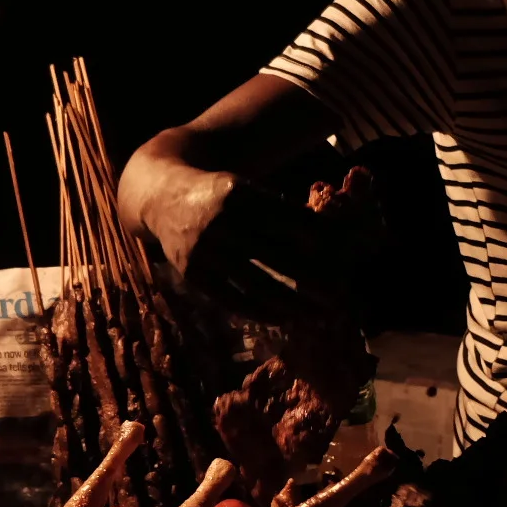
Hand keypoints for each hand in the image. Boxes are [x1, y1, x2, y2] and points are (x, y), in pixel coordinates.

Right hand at [146, 170, 341, 319]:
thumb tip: (326, 239)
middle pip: (276, 256)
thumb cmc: (219, 194)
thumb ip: (277, 211)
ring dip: (289, 303)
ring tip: (314, 315)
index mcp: (239, 194)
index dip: (318, 241)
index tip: (343, 258)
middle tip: (338, 295)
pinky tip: (281, 318)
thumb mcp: (245, 189)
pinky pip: (231, 299)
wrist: (163, 198)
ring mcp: (205, 251)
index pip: (288, 221)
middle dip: (310, 279)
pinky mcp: (193, 274)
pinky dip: (258, 311)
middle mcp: (221, 223)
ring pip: (255, 283)